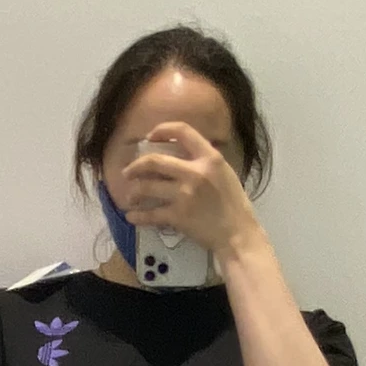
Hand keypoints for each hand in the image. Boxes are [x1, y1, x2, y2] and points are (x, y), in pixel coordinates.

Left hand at [120, 121, 261, 259]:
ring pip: (147, 187)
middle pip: (155, 161)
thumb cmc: (234, 205)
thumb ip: (205, 161)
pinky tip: (131, 216)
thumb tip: (183, 153)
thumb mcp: (225, 173)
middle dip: (136, 166)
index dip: (162, 130)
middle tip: (128, 172)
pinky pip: (151, 214)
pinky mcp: (178, 216)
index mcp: (210, 158)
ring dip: (134, 192)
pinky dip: (138, 216)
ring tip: (130, 196)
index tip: (150, 137)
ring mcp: (184, 195)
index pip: (183, 131)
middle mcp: (195, 172)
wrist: (237, 234)